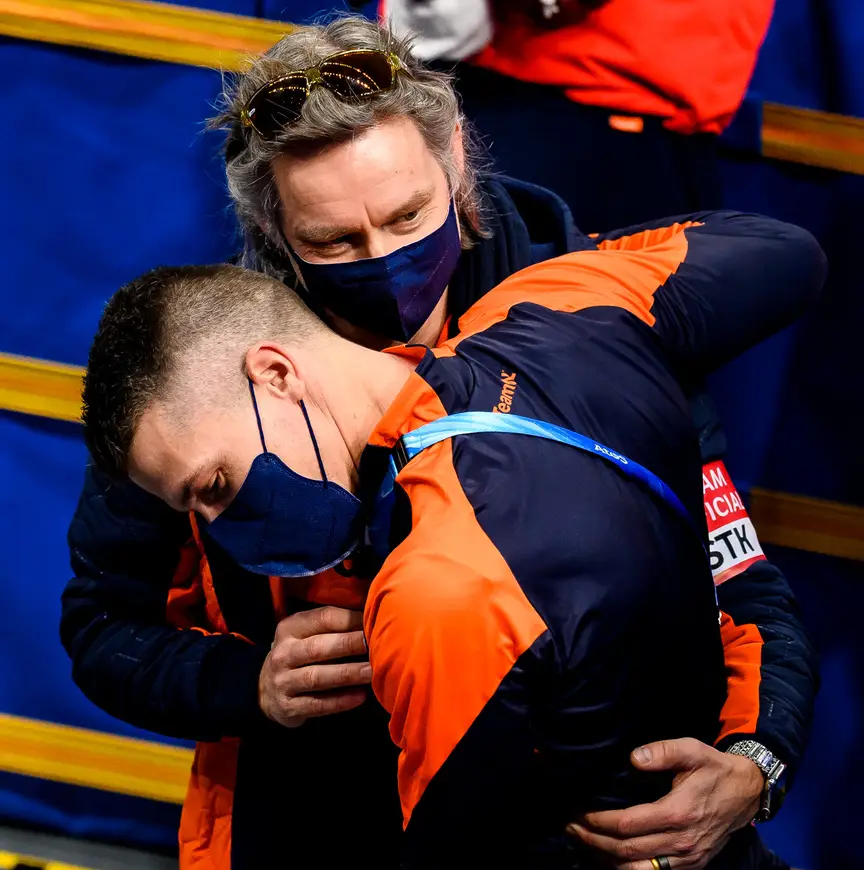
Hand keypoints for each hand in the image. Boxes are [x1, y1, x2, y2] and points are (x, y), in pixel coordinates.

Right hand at [259, 606, 371, 728]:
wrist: (264, 691)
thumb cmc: (298, 655)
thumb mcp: (305, 634)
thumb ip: (331, 626)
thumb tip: (371, 615)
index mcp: (290, 628)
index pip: (322, 618)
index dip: (349, 619)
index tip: (373, 621)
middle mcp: (283, 653)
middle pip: (318, 647)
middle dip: (349, 644)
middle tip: (374, 643)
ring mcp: (283, 681)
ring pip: (317, 677)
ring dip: (347, 674)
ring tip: (372, 671)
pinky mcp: (288, 707)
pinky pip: (317, 704)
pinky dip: (339, 701)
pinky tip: (360, 696)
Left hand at [566, 738, 763, 868]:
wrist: (746, 792)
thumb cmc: (714, 769)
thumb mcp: (691, 750)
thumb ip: (662, 751)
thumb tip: (634, 758)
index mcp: (677, 813)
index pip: (628, 824)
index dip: (599, 821)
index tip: (579, 812)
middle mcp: (681, 841)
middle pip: (628, 851)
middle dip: (595, 841)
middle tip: (571, 828)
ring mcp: (687, 858)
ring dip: (607, 860)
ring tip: (584, 843)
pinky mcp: (691, 864)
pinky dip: (629, 869)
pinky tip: (610, 857)